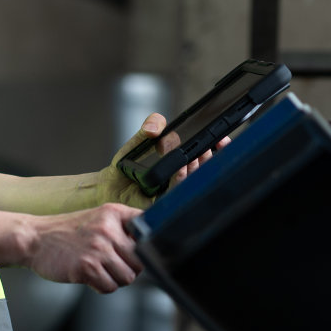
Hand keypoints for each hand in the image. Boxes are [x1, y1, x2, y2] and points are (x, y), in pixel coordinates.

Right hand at [26, 204, 143, 292]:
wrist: (35, 238)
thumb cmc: (68, 232)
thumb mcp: (98, 218)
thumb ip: (123, 227)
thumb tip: (151, 248)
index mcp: (114, 213)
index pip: (148, 227)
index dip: (150, 243)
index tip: (142, 250)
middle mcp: (108, 229)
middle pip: (140, 261)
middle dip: (128, 268)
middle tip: (111, 264)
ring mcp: (98, 248)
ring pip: (128, 278)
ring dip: (114, 279)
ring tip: (98, 269)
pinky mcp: (87, 267)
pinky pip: (110, 287)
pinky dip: (101, 286)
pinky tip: (89, 276)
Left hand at [95, 113, 230, 208]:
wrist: (108, 186)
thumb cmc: (126, 165)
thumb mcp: (139, 140)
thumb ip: (150, 126)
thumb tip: (156, 128)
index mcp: (181, 165)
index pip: (207, 158)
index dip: (219, 149)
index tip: (222, 138)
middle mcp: (181, 180)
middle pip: (205, 170)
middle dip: (210, 157)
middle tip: (207, 145)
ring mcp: (174, 193)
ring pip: (194, 181)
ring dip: (197, 166)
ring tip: (194, 153)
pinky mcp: (163, 203)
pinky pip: (176, 192)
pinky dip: (181, 178)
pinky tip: (180, 168)